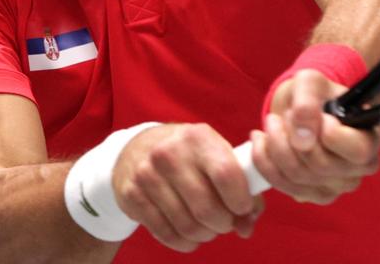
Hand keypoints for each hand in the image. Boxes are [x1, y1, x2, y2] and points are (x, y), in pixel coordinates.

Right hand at [111, 123, 264, 251]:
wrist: (138, 149)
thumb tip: (246, 226)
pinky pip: (166, 234)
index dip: (240, 200)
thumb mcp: (216, 156)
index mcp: (198, 137)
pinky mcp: (132, 195)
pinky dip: (184, 242)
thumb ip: (241, 189)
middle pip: (206, 208)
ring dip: (204, 235)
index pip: (226, 174)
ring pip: (187, 226)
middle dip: (223, 224)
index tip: (242, 208)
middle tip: (224, 222)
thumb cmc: (190, 157)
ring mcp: (147, 174)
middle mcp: (170, 153)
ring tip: (207, 228)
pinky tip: (189, 234)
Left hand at [251, 69, 379, 203]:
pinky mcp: (314, 194)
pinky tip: (262, 141)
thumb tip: (303, 139)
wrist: (300, 108)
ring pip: (298, 176)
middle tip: (287, 114)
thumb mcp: (310, 82)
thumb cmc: (314, 93)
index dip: (332, 135)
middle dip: (293, 135)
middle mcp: (361, 167)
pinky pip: (283, 185)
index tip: (320, 117)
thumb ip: (308, 102)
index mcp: (373, 136)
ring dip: (276, 145)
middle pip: (321, 165)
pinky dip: (265, 161)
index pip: (358, 150)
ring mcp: (338, 185)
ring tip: (273, 122)